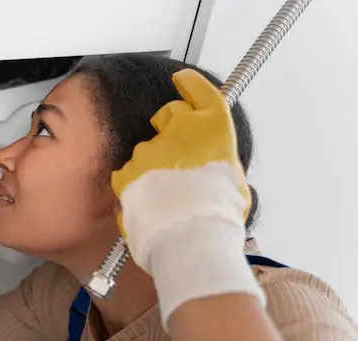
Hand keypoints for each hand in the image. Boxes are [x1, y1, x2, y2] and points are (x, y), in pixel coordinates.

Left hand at [111, 69, 261, 324]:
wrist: (191, 239)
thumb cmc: (218, 217)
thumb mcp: (234, 183)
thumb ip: (218, 164)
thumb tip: (213, 166)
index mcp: (213, 129)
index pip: (200, 92)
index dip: (190, 84)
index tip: (182, 81)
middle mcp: (180, 131)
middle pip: (167, 115)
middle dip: (167, 127)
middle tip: (173, 152)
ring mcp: (150, 150)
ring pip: (145, 150)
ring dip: (151, 167)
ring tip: (163, 196)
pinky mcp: (128, 172)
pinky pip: (127, 174)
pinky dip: (133, 186)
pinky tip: (147, 204)